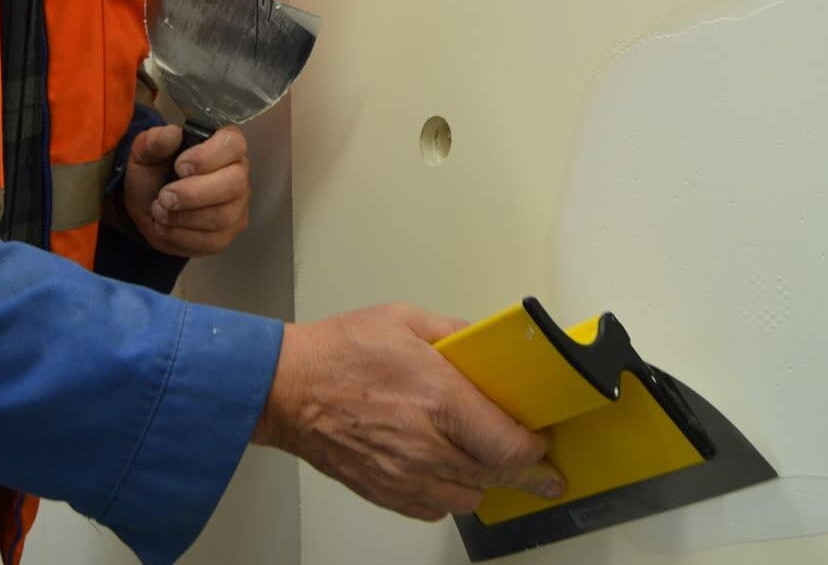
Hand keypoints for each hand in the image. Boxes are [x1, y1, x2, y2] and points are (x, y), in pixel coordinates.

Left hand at [124, 124, 251, 256]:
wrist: (147, 209)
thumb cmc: (152, 175)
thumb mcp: (144, 154)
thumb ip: (154, 141)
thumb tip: (171, 134)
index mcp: (223, 147)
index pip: (233, 144)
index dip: (208, 156)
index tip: (180, 166)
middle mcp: (239, 175)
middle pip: (235, 184)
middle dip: (193, 194)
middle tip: (163, 196)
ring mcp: (238, 207)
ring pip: (223, 216)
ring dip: (183, 217)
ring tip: (159, 211)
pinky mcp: (229, 234)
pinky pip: (213, 240)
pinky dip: (182, 236)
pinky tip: (167, 227)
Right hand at [253, 304, 565, 519]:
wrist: (283, 388)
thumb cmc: (340, 352)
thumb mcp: (406, 320)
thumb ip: (457, 334)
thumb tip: (488, 348)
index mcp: (438, 398)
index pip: (508, 444)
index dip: (535, 451)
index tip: (544, 444)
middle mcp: (426, 444)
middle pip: (495, 476)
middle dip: (526, 473)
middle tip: (544, 472)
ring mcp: (404, 474)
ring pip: (468, 498)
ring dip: (485, 482)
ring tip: (490, 463)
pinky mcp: (384, 491)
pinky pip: (434, 508)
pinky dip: (449, 494)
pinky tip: (449, 472)